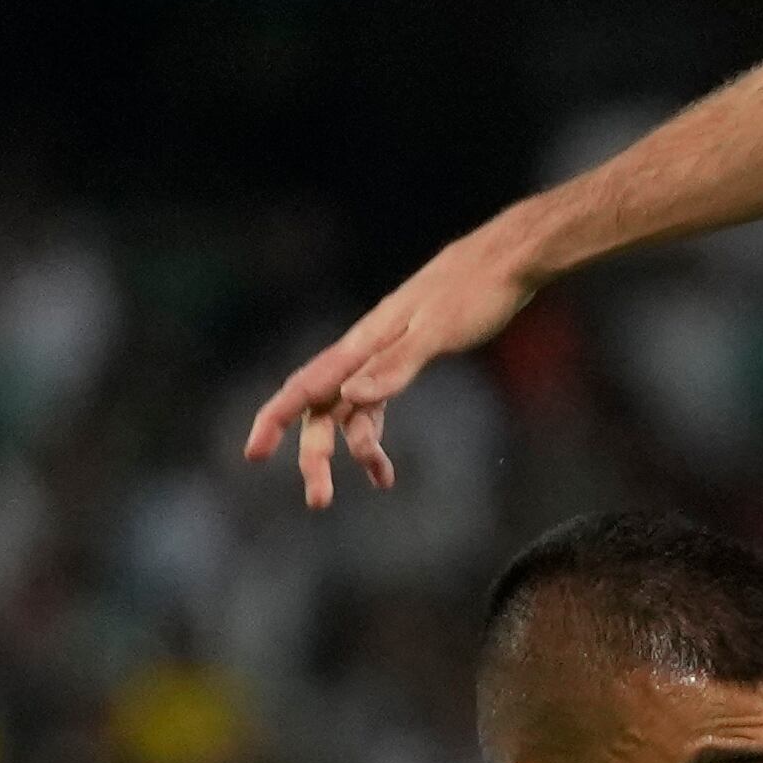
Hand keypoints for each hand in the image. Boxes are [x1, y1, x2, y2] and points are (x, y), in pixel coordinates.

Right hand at [244, 207, 545, 507]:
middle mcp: (366, 350)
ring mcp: (384, 355)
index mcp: (364, 342)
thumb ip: (394, 366)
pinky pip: (377, 404)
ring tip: (380, 481)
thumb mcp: (437, 332)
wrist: (508, 261)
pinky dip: (377, 434)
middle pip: (325, 408)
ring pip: (352, 410)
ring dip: (357, 449)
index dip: (276, 419)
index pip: (306, 386)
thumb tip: (348, 396)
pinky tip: (384, 467)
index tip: (254, 454)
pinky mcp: (407, 357)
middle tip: (319, 501)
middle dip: (317, 454)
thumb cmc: (475, 292)